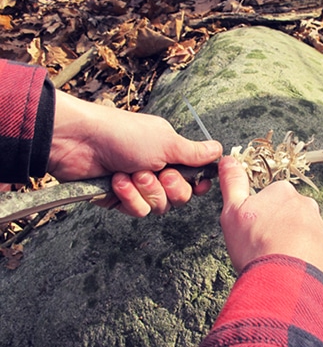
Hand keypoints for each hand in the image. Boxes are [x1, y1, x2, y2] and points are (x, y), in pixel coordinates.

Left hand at [49, 91, 221, 216]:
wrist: (80, 142)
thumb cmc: (125, 135)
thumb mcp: (166, 142)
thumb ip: (194, 153)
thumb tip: (219, 149)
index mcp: (171, 154)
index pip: (195, 178)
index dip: (199, 184)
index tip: (200, 183)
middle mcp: (157, 170)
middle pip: (181, 196)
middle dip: (172, 187)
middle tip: (161, 173)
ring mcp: (139, 186)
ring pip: (160, 206)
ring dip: (147, 190)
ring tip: (131, 172)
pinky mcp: (120, 199)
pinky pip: (138, 211)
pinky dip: (129, 197)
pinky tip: (117, 182)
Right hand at [218, 156, 322, 290]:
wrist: (289, 285)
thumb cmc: (257, 246)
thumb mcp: (234, 212)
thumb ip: (233, 183)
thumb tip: (229, 160)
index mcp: (284, 193)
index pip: (270, 197)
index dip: (258, 216)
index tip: (253, 231)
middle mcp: (308, 208)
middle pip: (289, 216)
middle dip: (278, 229)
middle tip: (264, 250)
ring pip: (304, 236)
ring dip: (293, 247)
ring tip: (278, 266)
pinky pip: (317, 257)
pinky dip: (306, 265)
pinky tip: (293, 276)